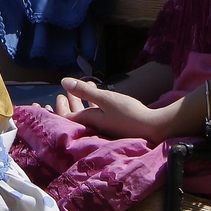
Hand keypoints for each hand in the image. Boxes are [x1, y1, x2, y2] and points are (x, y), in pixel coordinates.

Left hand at [54, 77, 174, 143]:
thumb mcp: (105, 99)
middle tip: (65, 93)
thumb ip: (84, 91)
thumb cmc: (128, 113)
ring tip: (88, 84)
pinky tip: (102, 92)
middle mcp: (94, 127)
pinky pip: (99, 114)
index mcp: (88, 122)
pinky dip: (96, 103)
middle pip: (76, 115)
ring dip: (84, 100)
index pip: (65, 118)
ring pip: (88, 113)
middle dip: (70, 102)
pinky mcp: (113, 125)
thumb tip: (63, 82)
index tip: (57, 97)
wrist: (153, 128)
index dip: (58, 109)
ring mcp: (104, 127)